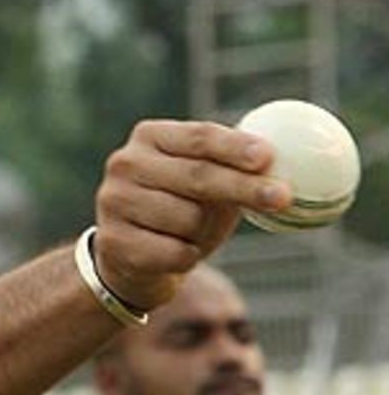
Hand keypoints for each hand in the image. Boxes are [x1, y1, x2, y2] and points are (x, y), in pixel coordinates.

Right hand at [92, 120, 289, 310]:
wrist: (130, 258)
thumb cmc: (180, 210)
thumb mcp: (204, 183)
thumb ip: (232, 169)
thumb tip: (280, 168)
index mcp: (150, 137)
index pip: (199, 137)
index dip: (234, 147)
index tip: (267, 158)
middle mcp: (124, 163)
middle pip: (197, 175)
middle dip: (243, 187)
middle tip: (282, 197)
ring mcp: (114, 202)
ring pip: (187, 218)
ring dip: (203, 231)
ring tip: (190, 233)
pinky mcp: (113, 241)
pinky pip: (174, 252)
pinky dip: (188, 257)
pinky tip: (174, 253)